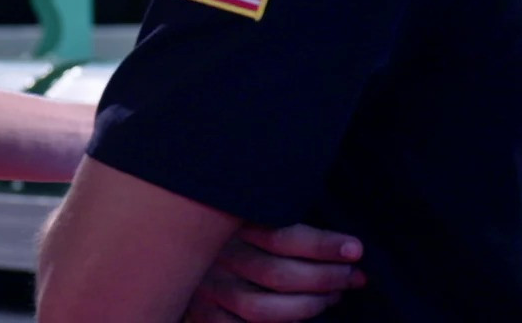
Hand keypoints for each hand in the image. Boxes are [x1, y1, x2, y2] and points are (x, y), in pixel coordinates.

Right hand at [185, 223, 365, 321]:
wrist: (165, 242)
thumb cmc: (225, 226)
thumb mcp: (247, 210)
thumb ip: (279, 222)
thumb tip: (347, 250)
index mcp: (227, 221)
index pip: (283, 237)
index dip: (323, 246)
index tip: (356, 250)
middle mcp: (214, 255)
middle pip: (279, 275)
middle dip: (326, 279)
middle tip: (352, 277)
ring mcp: (205, 289)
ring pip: (264, 310)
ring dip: (309, 307)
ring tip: (332, 297)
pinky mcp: (200, 314)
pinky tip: (300, 318)